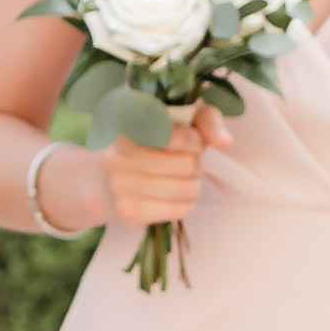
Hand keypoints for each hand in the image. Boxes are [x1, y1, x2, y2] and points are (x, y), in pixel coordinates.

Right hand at [99, 105, 223, 229]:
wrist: (104, 177)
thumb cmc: (150, 143)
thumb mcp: (178, 119)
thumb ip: (206, 121)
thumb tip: (225, 142)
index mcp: (129, 124)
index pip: (183, 137)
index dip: (196, 141)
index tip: (191, 141)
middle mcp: (120, 154)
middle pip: (189, 164)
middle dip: (196, 164)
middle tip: (187, 162)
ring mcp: (121, 184)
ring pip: (187, 189)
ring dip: (194, 184)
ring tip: (182, 178)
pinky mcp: (129, 211)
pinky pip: (179, 210)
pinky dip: (186, 204)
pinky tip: (175, 196)